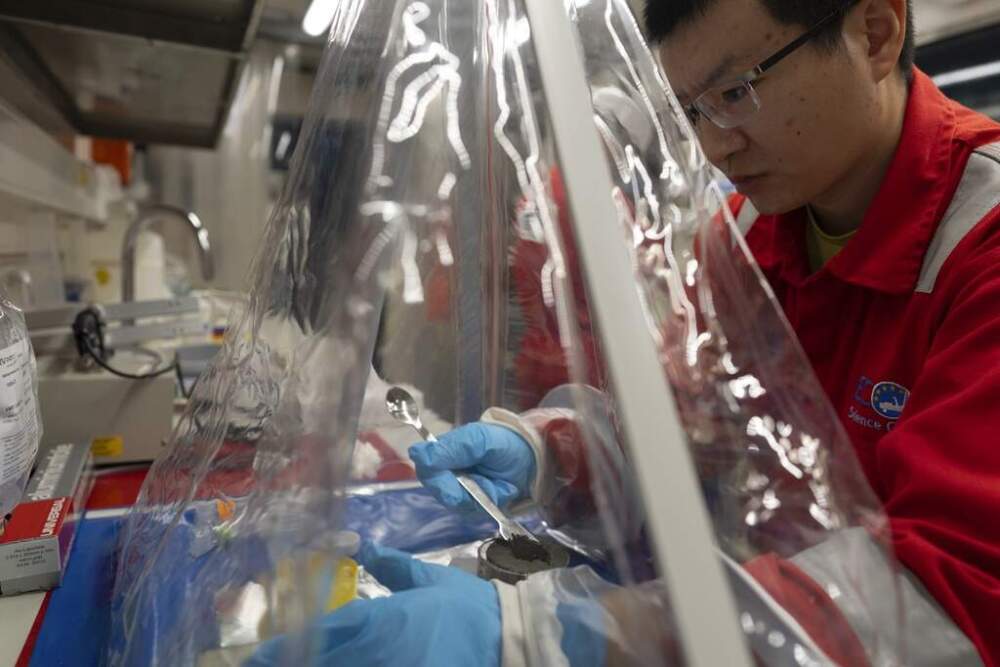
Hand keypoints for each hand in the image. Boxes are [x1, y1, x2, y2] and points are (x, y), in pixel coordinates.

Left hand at [246, 543, 500, 665]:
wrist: (508, 638)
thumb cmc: (465, 606)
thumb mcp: (425, 579)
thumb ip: (386, 563)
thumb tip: (353, 543)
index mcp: (383, 621)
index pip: (324, 635)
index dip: (285, 647)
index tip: (257, 655)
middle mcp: (381, 654)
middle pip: (325, 664)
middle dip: (294, 664)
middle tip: (265, 662)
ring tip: (295, 664)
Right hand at [409, 422, 535, 512]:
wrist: (530, 457)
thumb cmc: (501, 443)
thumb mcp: (477, 439)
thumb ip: (449, 448)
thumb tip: (415, 453)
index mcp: (442, 454)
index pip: (427, 473)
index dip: (440, 481)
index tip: (461, 479)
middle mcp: (446, 475)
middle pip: (443, 494)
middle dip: (468, 491)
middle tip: (487, 479)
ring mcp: (460, 492)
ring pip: (461, 505)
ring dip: (484, 495)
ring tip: (497, 481)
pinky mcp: (474, 506)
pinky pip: (477, 512)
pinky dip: (493, 501)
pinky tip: (501, 489)